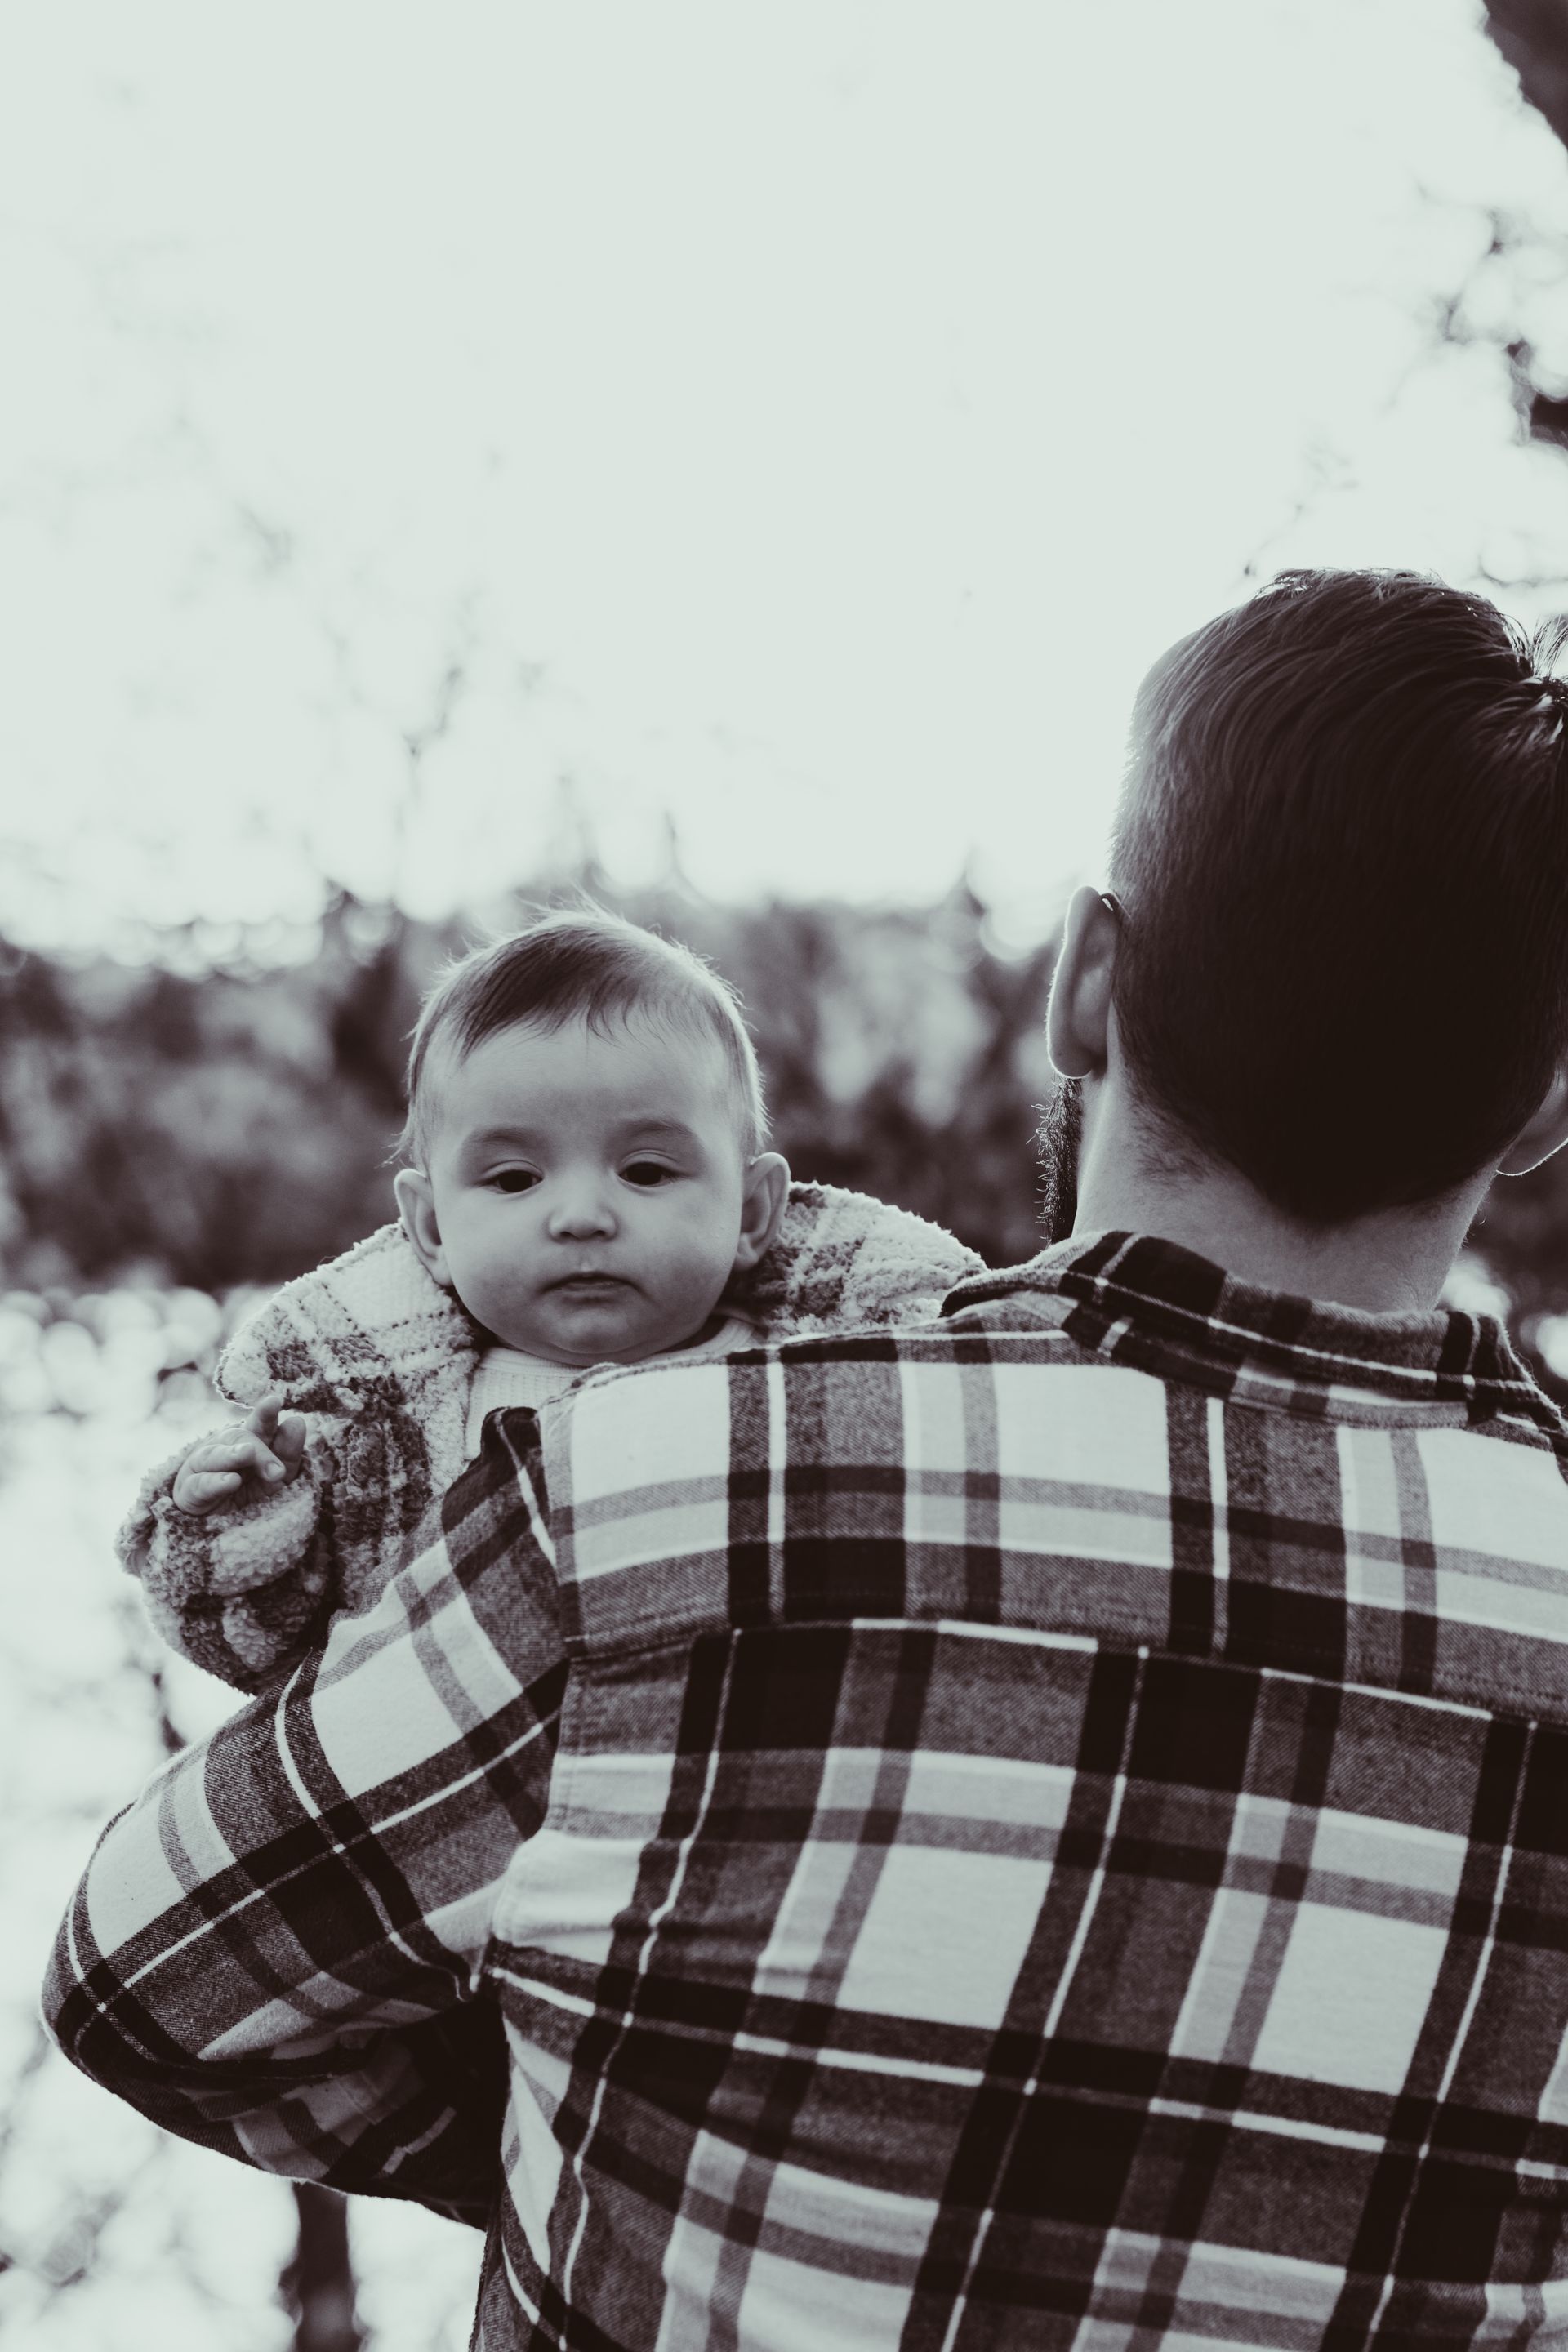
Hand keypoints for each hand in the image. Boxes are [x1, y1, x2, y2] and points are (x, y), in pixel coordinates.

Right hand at [171, 1395, 307, 1516]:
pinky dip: (215, 1482)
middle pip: (238, 1438)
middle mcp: (222, 1448)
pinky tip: (231, 1481)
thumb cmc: (252, 1495)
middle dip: (259, 1451)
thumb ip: (288, 1453)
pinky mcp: (189, 1492)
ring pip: (214, 1456)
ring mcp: (203, 1467)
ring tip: (247, 1454)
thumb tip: (297, 1422)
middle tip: (277, 1470)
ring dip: (231, 1455)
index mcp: (247, 1441)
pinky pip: (200, 1485)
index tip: (276, 1402)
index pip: (258, 1424)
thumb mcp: (278, 1478)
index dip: (265, 1414)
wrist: (224, 1527)